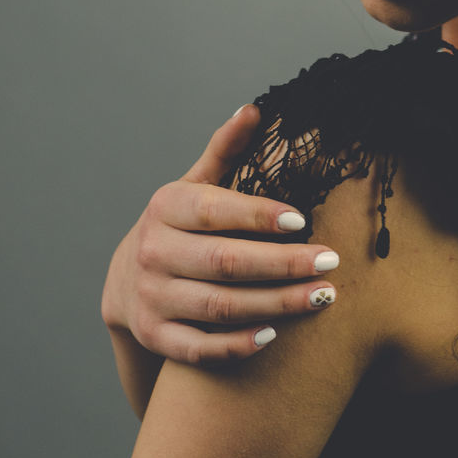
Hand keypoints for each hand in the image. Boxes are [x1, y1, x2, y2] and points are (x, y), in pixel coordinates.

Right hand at [100, 105, 340, 364]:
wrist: (126, 282)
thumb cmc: (181, 225)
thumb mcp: (194, 185)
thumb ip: (225, 150)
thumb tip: (255, 110)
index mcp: (166, 207)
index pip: (216, 211)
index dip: (259, 216)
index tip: (303, 219)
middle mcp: (153, 251)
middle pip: (225, 262)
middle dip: (283, 264)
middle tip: (331, 262)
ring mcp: (152, 298)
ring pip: (220, 306)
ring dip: (275, 304)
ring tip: (321, 296)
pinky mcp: (156, 337)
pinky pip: (201, 348)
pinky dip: (237, 344)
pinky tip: (275, 335)